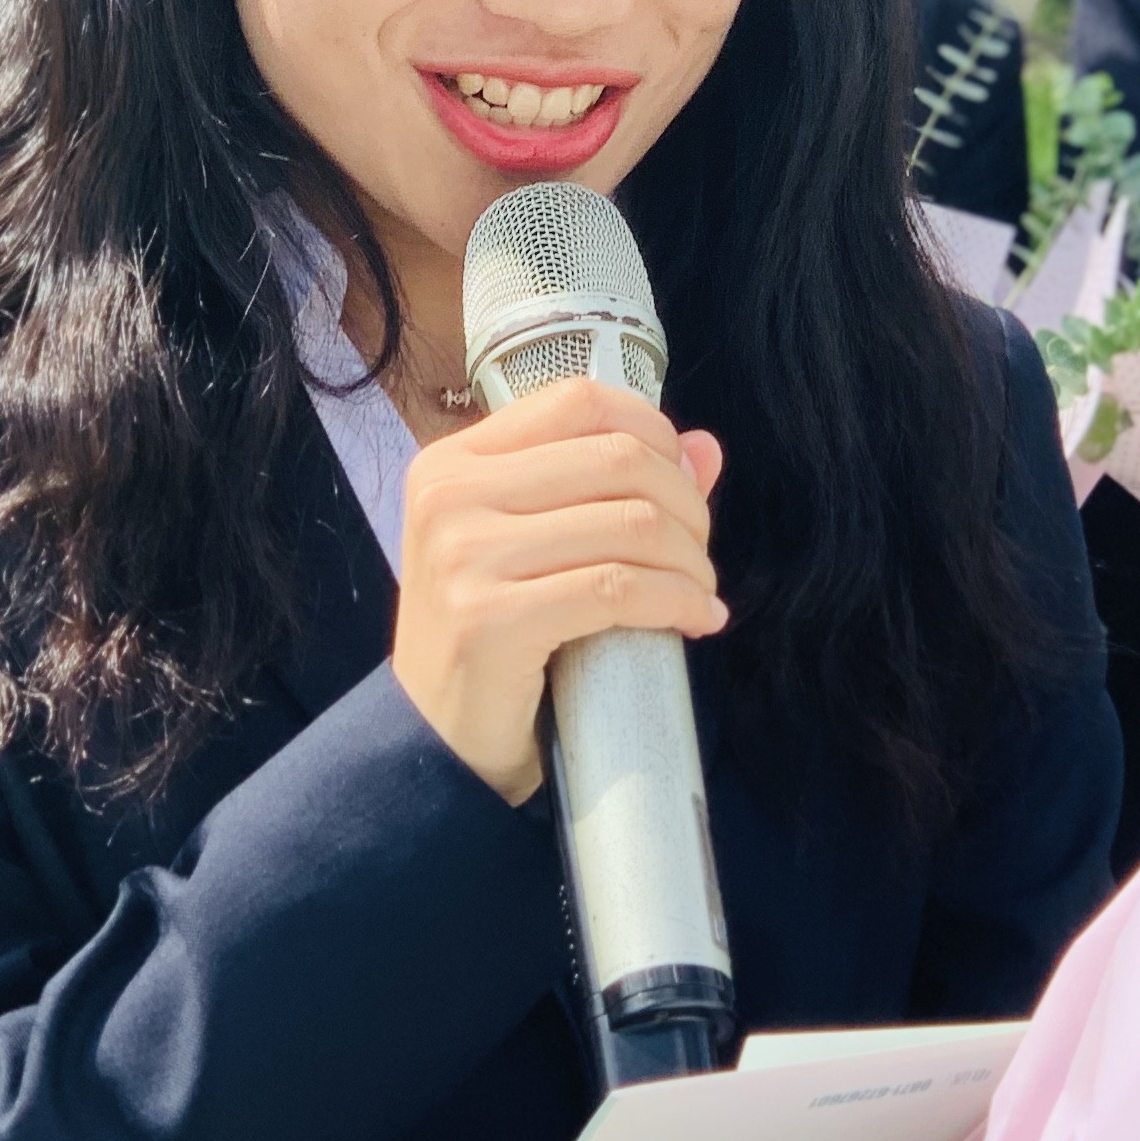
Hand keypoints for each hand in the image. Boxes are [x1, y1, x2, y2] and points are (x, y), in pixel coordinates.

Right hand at [391, 377, 724, 802]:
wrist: (434, 739)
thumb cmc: (489, 636)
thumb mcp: (533, 545)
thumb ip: (609, 487)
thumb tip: (704, 446)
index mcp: (453, 462)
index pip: (579, 401)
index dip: (654, 433)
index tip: (683, 485)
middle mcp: (451, 496)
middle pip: (617, 459)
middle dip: (686, 507)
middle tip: (699, 554)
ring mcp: (464, 556)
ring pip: (629, 524)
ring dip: (689, 562)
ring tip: (698, 591)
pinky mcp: (490, 619)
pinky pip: (617, 589)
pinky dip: (676, 602)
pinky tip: (697, 619)